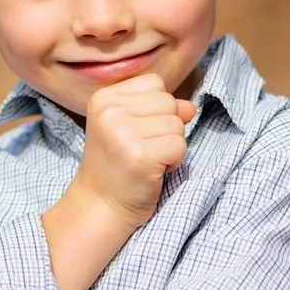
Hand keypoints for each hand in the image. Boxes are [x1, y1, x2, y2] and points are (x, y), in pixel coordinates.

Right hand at [71, 74, 197, 225]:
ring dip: (170, 146)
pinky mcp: (140, 156)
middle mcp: (110, 111)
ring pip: (177, 124)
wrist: (100, 206)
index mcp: (103, 97)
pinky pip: (180, 146)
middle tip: (141, 150)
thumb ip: (160, 110)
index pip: (155, 83)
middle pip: (169, 102)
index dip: (156, 109)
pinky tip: (153, 171)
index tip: (135, 132)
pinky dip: (174, 162)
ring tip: (146, 161)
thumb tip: (190, 106)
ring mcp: (123, 133)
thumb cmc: (118, 165)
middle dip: (166, 128)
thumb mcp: (131, 127)